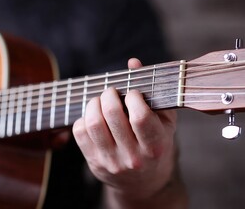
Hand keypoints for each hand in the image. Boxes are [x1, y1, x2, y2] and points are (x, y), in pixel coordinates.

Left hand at [73, 59, 178, 207]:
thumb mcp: (164, 121)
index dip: (133, 97)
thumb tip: (133, 62)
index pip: (140, 117)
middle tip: (111, 91)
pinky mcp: (94, 163)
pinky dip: (83, 118)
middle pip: (112, 116)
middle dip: (109, 95)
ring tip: (100, 100)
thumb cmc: (156, 144)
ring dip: (93, 104)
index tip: (132, 92)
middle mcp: (133, 157)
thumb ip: (153, 91)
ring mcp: (112, 162)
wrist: (143, 182)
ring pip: (93, 124)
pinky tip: (93, 116)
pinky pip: (80, 133)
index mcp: (155, 146)